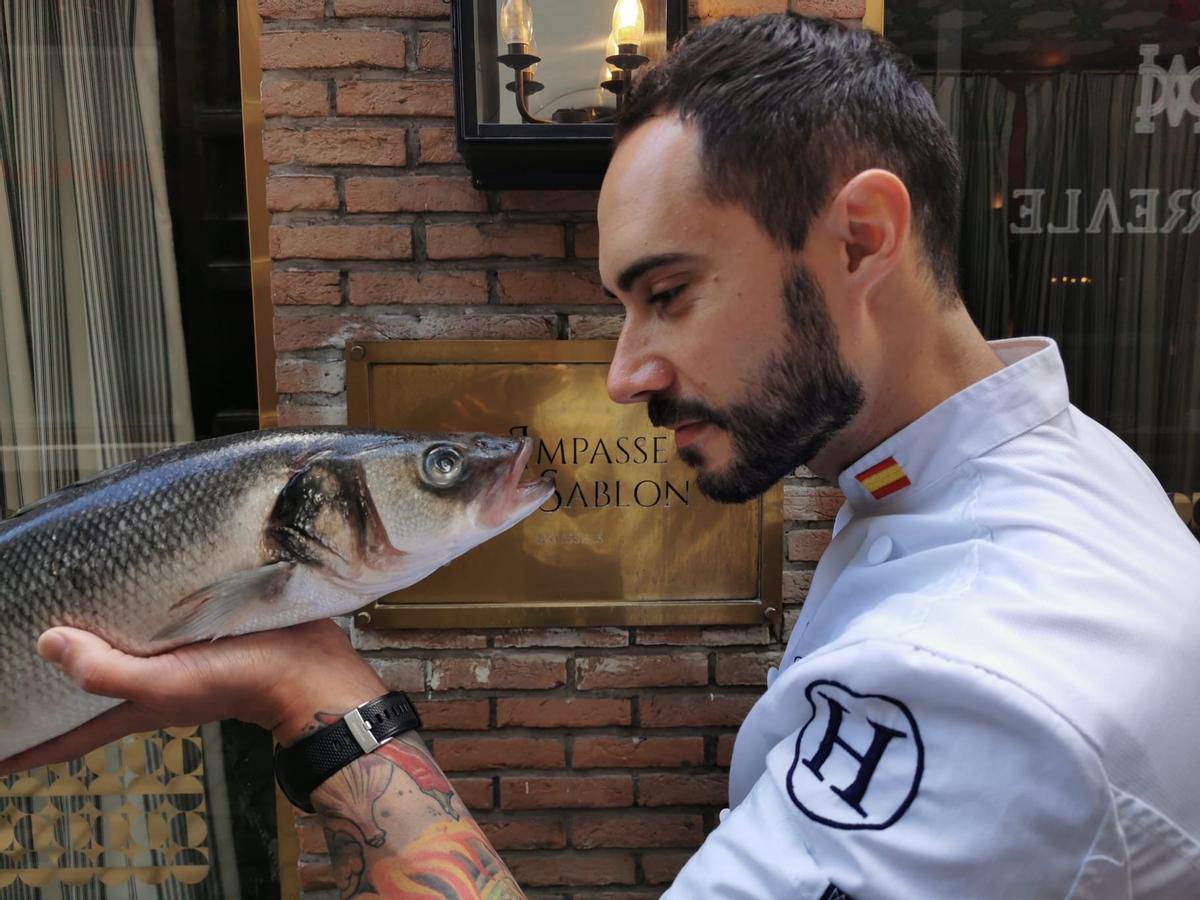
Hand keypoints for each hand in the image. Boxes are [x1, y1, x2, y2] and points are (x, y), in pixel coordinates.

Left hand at [0, 619, 385, 775]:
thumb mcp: (167, 686)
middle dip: (47, 685)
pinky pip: (156, 616)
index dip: (23, 747)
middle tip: (10, 672)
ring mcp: (176, 652)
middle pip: (87, 685)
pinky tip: (129, 584)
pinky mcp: (201, 623)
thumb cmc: (243, 683)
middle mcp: (150, 678)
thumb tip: (47, 643)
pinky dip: (135, 606)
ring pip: (119, 646)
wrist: (311, 667)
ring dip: (90, 638)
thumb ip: (108, 671)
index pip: (64, 734)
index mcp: (134, 702)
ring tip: (58, 619)